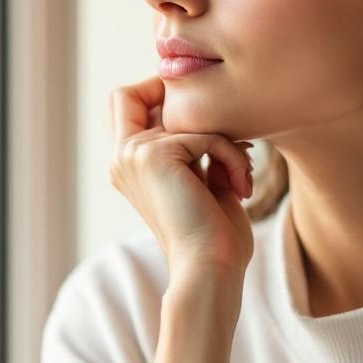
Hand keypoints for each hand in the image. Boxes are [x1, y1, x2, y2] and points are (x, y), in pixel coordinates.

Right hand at [108, 74, 255, 282]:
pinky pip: (206, 135)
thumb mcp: (204, 180)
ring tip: (240, 174)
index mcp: (129, 165)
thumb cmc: (215, 238)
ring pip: (184, 113)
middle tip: (223, 137)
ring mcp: (133, 154)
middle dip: (179, 100)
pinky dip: (232, 156)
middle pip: (133, 92)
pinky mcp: (153, 155)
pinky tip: (239, 186)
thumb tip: (213, 112)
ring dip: (222, 139)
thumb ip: (198, 147)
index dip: (161, 94)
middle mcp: (122, 157)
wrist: (210, 270)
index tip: (209, 123)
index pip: (129, 102)